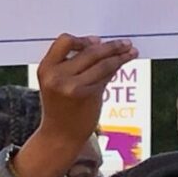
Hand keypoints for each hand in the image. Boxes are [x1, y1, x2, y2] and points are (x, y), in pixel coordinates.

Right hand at [14, 35, 136, 176]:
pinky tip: (124, 63)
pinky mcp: (88, 95)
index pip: (65, 42)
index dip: (82, 40)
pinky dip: (117, 68)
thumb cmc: (60, 108)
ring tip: (131, 51)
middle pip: (89, 51)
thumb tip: (100, 47)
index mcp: (46, 68)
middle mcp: (57, 76)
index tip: (96, 40)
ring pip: (102, 64)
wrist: (59, 136)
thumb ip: (72, 65)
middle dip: (110, 46)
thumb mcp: (56, 83)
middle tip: (125, 43)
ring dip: (120, 56)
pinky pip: (106, 76)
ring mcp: (73, 86)